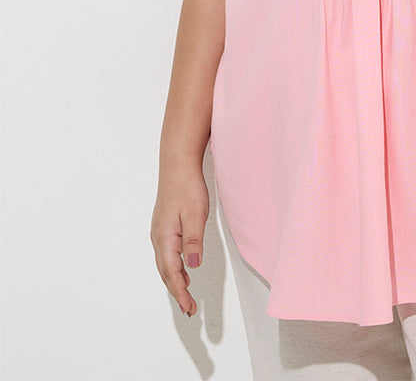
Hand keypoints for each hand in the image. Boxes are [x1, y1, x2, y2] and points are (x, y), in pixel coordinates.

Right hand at [150, 165, 208, 316]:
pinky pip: (167, 254)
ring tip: (186, 296)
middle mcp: (158, 238)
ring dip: (175, 281)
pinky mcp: (163, 226)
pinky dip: (174, 267)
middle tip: (189, 309)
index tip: (189, 308)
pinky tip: (183, 270)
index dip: (180, 293)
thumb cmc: (187, 187)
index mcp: (165, 238)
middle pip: (166, 273)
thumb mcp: (196, 214)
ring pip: (165, 264)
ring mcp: (159, 232)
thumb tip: (192, 265)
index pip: (172, 273)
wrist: (177, 166)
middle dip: (177, 292)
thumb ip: (193, 241)